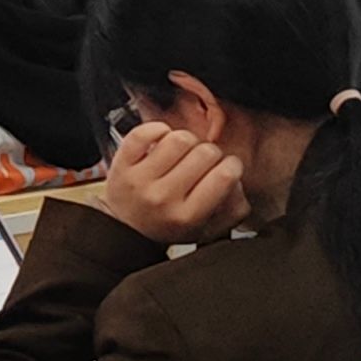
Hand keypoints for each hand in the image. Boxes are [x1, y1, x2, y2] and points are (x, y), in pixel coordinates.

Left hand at [93, 120, 245, 246]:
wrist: (126, 230)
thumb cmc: (169, 226)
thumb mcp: (208, 230)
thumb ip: (234, 209)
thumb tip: (238, 181)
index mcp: (188, 216)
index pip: (223, 177)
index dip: (233, 165)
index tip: (229, 166)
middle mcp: (163, 197)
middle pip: (204, 154)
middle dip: (212, 152)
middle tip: (206, 161)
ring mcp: (141, 179)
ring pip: (178, 139)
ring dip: (188, 140)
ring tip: (185, 151)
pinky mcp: (122, 163)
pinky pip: (144, 133)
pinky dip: (159, 129)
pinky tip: (164, 140)